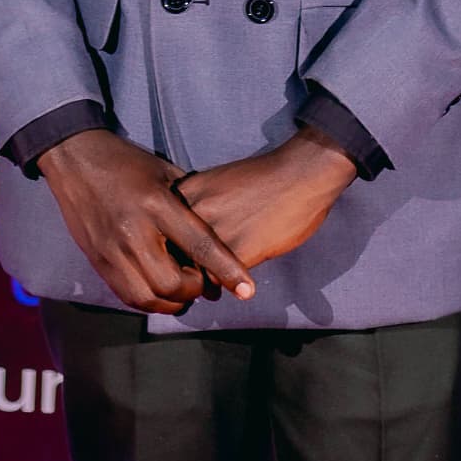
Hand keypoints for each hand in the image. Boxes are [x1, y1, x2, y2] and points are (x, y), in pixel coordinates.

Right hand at [36, 128, 257, 316]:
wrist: (75, 158)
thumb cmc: (127, 161)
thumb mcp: (164, 171)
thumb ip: (189, 201)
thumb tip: (218, 227)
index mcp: (156, 203)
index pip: (199, 244)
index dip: (226, 269)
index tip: (247, 289)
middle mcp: (134, 231)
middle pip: (172, 283)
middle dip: (195, 290)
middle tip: (202, 282)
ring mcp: (112, 249)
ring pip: (148, 298)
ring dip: (172, 303)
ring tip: (182, 292)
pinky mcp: (98, 261)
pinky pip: (127, 296)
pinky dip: (148, 301)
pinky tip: (158, 291)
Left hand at [170, 125, 358, 269]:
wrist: (301, 173)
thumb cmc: (264, 177)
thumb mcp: (217, 183)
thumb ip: (197, 207)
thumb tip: (186, 238)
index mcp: (185, 192)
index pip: (160, 232)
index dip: (169, 251)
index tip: (180, 260)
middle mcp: (192, 212)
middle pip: (170, 254)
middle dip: (181, 271)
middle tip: (192, 282)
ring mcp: (212, 232)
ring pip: (191, 272)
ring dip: (201, 284)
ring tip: (212, 287)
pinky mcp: (235, 252)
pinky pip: (218, 280)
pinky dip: (224, 286)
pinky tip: (235, 285)